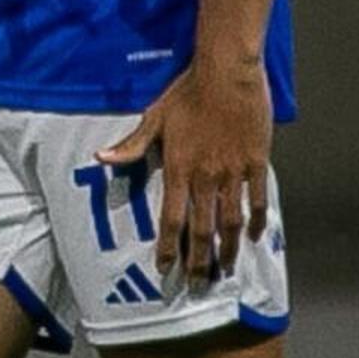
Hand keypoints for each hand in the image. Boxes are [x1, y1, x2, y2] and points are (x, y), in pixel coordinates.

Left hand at [97, 56, 274, 289]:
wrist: (226, 75)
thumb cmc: (186, 94)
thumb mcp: (153, 118)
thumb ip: (131, 145)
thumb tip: (101, 158)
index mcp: (179, 169)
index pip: (171, 218)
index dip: (169, 247)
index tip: (165, 268)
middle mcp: (206, 176)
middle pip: (202, 228)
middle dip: (199, 259)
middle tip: (197, 283)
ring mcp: (234, 171)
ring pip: (231, 220)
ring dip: (228, 248)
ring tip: (227, 268)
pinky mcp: (256, 163)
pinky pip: (257, 199)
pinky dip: (256, 220)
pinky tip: (254, 236)